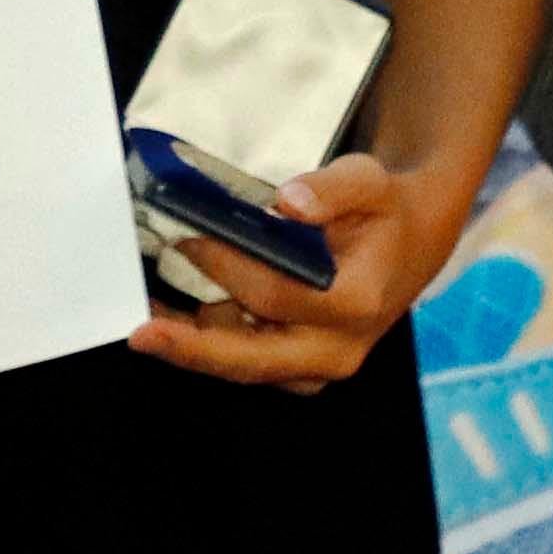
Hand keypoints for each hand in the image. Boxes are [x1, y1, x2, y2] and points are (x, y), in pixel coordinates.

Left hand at [128, 151, 469, 393]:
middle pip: (254, 359)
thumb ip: (333, 188)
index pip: (277, 295)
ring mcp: (318, 367)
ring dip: (195, 344)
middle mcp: (337, 350)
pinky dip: (210, 344)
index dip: (227, 268)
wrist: (411, 245)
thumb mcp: (370, 182)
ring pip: (244, 366)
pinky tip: (175, 318)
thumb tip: (289, 203)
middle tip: (141, 334)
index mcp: (356, 304)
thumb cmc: (385, 211)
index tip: (186, 239)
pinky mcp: (301, 371)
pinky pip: (248, 365)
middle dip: (193, 348)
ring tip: (149, 314)